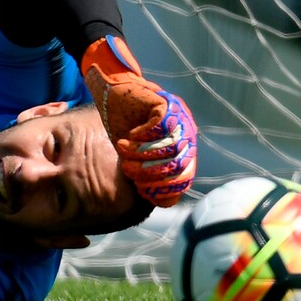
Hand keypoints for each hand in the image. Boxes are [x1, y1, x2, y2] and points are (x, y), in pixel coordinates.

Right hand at [80, 35, 197, 206]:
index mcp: (183, 152)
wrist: (114, 99)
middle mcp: (186, 136)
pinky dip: (143, 136)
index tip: (139, 188)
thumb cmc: (124, 131)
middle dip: (149, 172)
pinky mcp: (168, 104)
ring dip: (142, 153)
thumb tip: (163, 201)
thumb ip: (152, 179)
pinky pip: (160, 128)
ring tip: (123, 149)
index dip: (161, 188)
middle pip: (177, 165)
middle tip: (127, 168)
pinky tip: (130, 134)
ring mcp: (180, 119)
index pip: (183, 180)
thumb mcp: (137, 161)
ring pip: (169, 148)